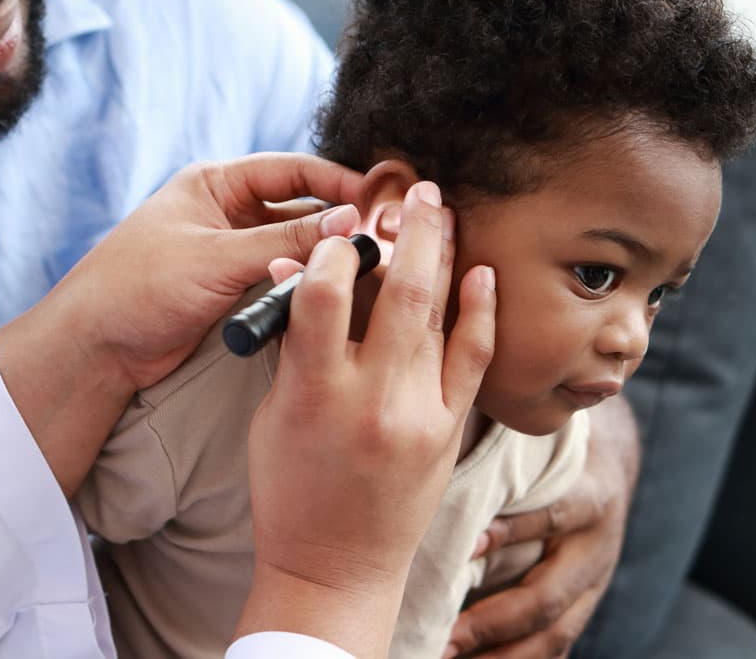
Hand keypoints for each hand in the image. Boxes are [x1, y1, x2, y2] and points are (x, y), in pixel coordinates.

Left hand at [0, 152, 363, 494]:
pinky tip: (332, 296)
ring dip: (323, 259)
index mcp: (216, 183)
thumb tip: (349, 223)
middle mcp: (228, 212)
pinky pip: (281, 281)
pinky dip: (305, 286)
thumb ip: (284, 242)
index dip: (338, 182)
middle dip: (337, 223)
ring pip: (295, 249)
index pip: (293, 169)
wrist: (96, 348)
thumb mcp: (216, 258)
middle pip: (300, 208)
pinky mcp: (233, 291)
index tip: (378, 201)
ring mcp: (232, 253)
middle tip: (381, 240)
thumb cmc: (138, 286)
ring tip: (363, 270)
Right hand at [236, 182, 497, 658]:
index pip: (325, 292)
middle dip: (410, 228)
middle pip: (398, 289)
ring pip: (440, 313)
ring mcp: (419, 413)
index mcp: (314, 392)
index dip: (334, 247)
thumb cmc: (291, 491)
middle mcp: (372, 398)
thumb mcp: (272, 417)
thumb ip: (290, 347)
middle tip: (417, 188)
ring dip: (445, 253)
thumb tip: (299, 274)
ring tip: (446, 212)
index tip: (341, 230)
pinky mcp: (450, 430)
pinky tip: (483, 273)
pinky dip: (480, 310)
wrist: (335, 567)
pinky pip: (473, 358)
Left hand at [443, 395, 640, 658]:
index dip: (514, 532)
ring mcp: (594, 584)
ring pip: (555, 633)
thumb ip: (511, 433)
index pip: (554, 518)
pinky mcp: (585, 605)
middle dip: (494, 620)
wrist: (613, 458)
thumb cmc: (558, 442)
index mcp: (589, 498)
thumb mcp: (548, 431)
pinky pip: (557, 645)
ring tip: (449, 657)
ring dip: (502, 654)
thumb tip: (452, 417)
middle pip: (549, 596)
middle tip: (444, 634)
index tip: (468, 544)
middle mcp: (596, 549)